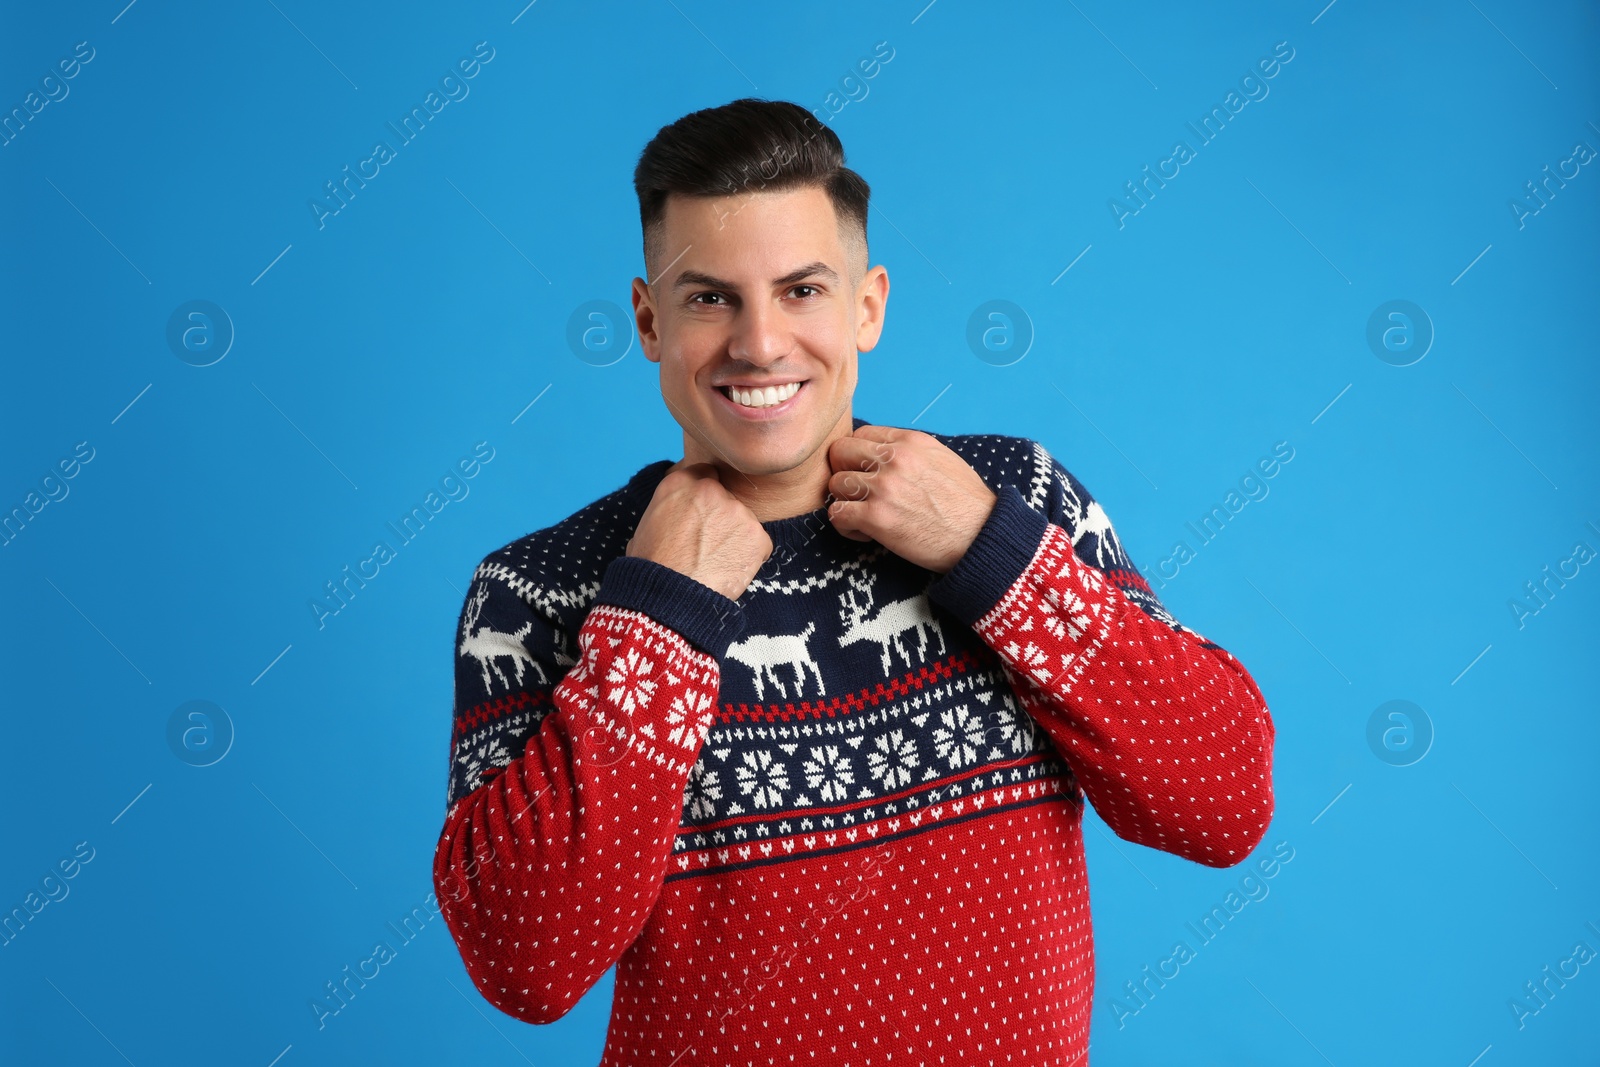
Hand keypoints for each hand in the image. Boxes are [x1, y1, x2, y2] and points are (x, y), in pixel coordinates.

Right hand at [626, 461, 772, 599]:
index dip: (706, 497)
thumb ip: (670, 508)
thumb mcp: (647, 525)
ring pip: (744, 522)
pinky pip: (760, 544)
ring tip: (715, 563)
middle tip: (708, 545)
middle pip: (727, 499)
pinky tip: (730, 571)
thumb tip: (678, 514)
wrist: (667, 596)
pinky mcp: (756, 534)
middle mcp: (710, 490)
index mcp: (680, 483)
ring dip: (736, 539)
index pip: (706, 474)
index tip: (703, 513)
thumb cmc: (650, 567)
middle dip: (722, 519)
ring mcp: (736, 510)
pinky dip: (751, 557)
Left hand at [826, 425, 996, 572]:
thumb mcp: (942, 459)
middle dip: (843, 472)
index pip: (860, 435)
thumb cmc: (966, 503)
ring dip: (844, 501)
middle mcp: (894, 459)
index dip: (857, 456)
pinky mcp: (877, 517)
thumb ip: (909, 452)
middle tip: (858, 493)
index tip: (867, 474)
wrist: (982, 536)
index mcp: (910, 442)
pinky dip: (845, 526)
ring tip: (863, 515)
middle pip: (839, 452)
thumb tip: (882, 453)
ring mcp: (883, 487)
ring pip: (835, 484)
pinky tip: (864, 532)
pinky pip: (837, 514)